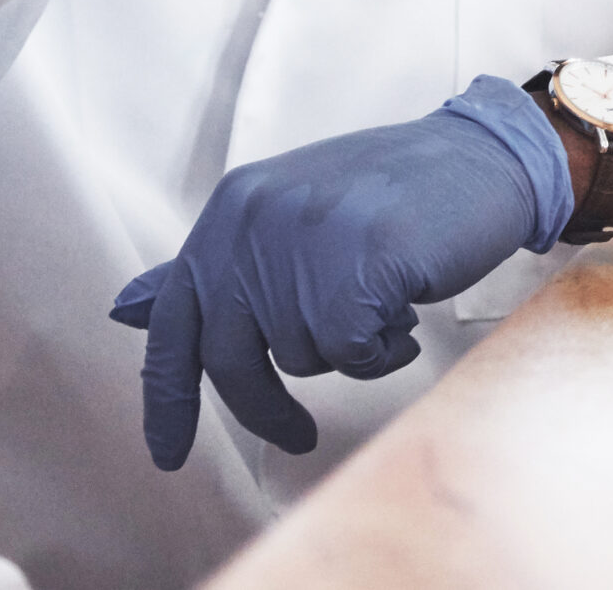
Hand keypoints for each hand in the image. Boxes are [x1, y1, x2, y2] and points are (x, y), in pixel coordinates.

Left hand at [108, 75, 574, 470]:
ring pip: (302, 359)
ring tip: (384, 303)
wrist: (484, 158)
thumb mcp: (289, 213)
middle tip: (297, 435)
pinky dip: (386, 350)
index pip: (175, 321)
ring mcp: (307, 241)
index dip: (167, 397)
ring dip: (348, 351)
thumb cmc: (392, 193)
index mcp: (233, 208)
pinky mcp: (359, 267)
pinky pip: (355, 355)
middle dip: (265, 407)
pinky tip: (408, 307)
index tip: (167, 455)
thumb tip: (127, 309)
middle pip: (232, 359)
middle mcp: (256, 220)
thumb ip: (216, 263)